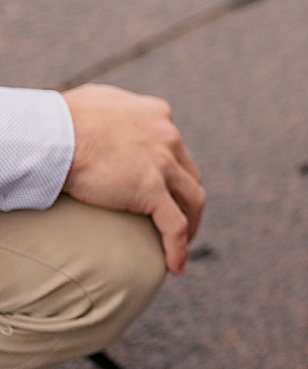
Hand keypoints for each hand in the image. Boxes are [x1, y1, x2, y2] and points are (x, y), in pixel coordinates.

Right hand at [61, 85, 204, 275]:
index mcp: (157, 115)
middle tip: (179, 219)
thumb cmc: (62, 118)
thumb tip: (102, 121)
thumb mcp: (99, 102)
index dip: (175, 170)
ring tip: (182, 244)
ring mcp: (163, 163)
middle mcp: (168, 137)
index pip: (175, 147)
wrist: (54, 132)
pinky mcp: (151, 189)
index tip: (167, 188)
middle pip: (189, 174)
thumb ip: (114, 112)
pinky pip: (174, 225)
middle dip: (187, 199)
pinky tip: (175, 266)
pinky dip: (179, 247)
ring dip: (191, 225)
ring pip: (193, 200)